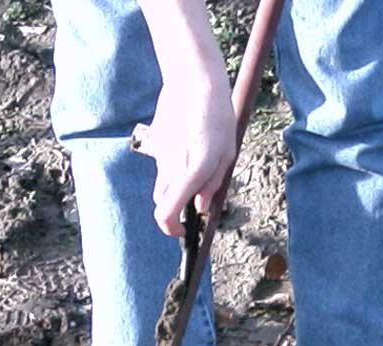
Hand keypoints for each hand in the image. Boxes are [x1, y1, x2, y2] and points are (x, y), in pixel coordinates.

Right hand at [139, 80, 235, 236]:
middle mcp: (173, 165)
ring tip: (194, 167)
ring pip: (162, 185)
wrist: (192, 78)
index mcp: (194, 170)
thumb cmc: (217, 115)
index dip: (172, 228)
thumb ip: (213, 184)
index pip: (167, 213)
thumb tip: (200, 207)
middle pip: (162, 203)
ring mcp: (161, 154)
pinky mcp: (156, 143)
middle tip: (191, 205)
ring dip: (174, 189)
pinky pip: (162, 165)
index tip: (182, 231)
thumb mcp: (227, 152)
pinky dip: (172, 167)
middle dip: (174, 211)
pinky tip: (186, 146)